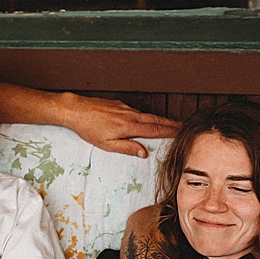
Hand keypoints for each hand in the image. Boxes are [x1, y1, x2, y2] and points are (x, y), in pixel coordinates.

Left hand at [61, 93, 178, 158]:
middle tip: (183, 126)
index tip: (181, 132)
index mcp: (129, 126)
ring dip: (160, 119)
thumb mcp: (107, 144)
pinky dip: (147, 116)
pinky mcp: (119, 105)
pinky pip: (137, 111)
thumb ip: (127, 148)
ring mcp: (125, 108)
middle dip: (170, 123)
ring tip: (170, 124)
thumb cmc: (89, 129)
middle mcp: (130, 115)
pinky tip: (147, 119)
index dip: (169, 131)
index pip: (154, 129)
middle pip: (155, 119)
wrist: (76, 110)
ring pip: (147, 115)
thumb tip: (143, 153)